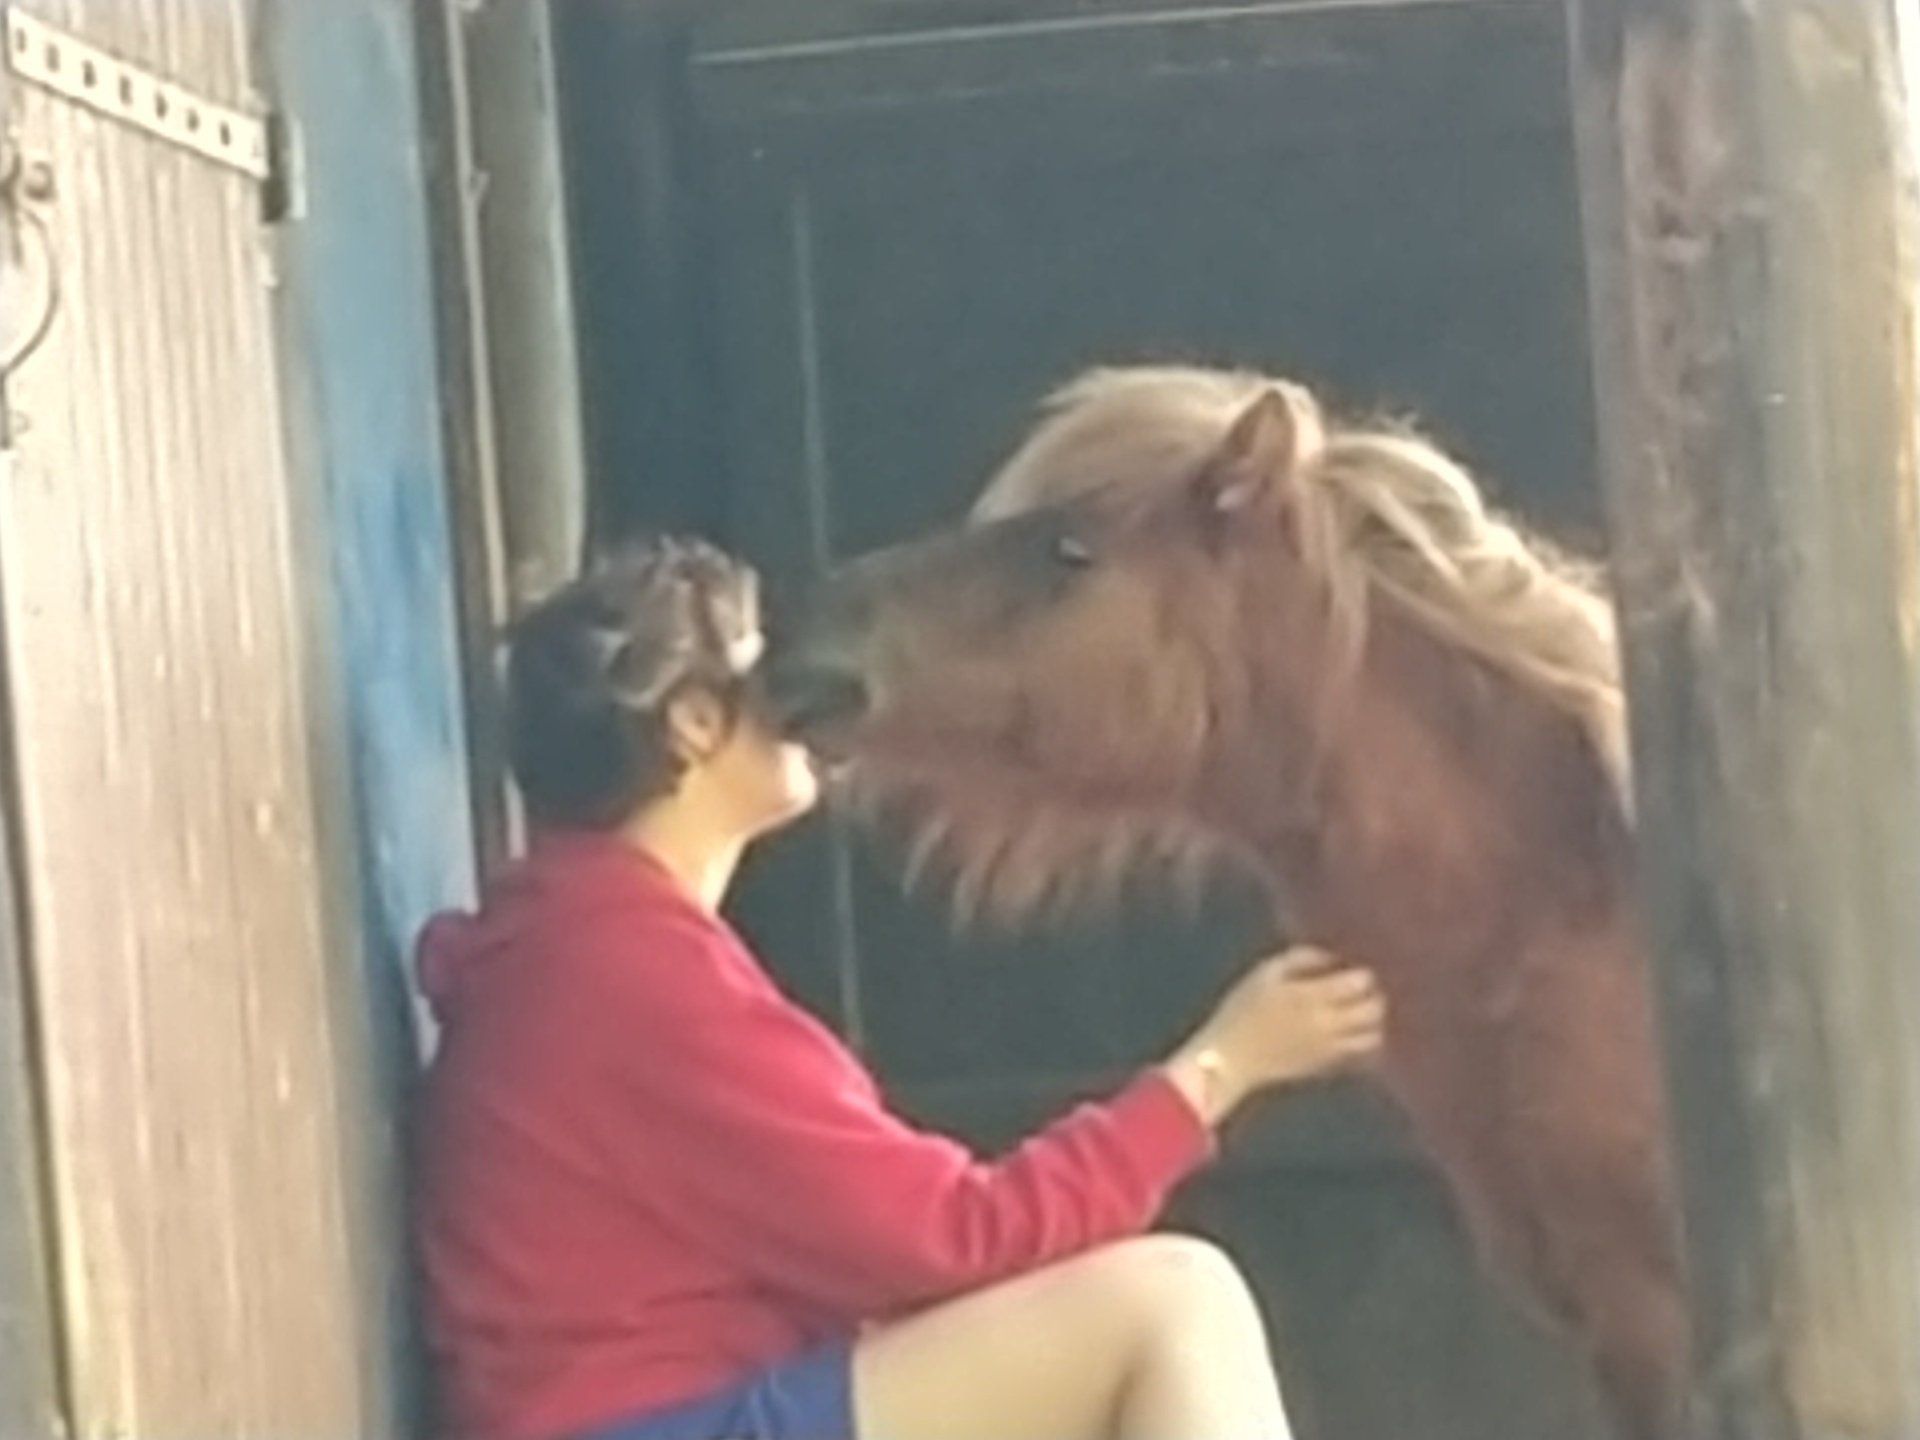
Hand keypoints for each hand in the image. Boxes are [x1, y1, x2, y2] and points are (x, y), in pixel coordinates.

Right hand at [1159, 946, 1385, 1126]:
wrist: (1230, 1060)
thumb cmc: (1242, 1010)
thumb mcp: (1264, 973)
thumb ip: (1300, 958)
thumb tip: (1331, 958)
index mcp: (1311, 996)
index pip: (1359, 983)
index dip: (1362, 974)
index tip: (1354, 970)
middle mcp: (1328, 1023)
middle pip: (1373, 1009)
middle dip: (1373, 997)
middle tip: (1362, 991)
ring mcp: (1330, 1048)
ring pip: (1373, 1036)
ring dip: (1372, 1022)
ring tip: (1360, 1013)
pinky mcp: (1327, 1066)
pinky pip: (1359, 1054)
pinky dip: (1362, 1042)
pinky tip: (1350, 1033)